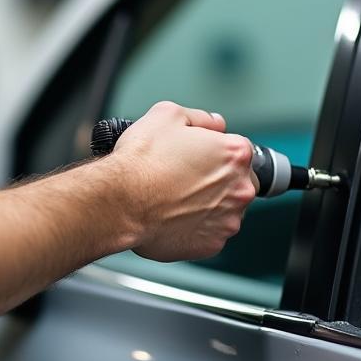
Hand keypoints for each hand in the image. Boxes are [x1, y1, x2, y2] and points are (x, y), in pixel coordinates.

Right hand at [109, 101, 256, 261]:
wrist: (120, 200)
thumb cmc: (142, 160)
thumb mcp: (167, 114)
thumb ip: (200, 117)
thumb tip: (214, 124)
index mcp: (235, 154)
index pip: (238, 149)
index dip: (215, 150)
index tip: (199, 156)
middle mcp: (239, 189)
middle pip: (238, 181)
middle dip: (217, 179)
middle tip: (186, 178)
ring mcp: (227, 220)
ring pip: (225, 210)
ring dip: (208, 205)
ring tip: (176, 198)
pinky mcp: (212, 245)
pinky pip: (209, 233)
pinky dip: (195, 227)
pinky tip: (173, 216)